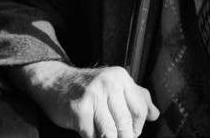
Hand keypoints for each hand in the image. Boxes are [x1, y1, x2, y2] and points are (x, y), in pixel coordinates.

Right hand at [8, 61, 159, 137]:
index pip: (139, 110)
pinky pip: (92, 135)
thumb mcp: (115, 85)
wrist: (54, 82)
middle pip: (126, 123)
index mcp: (121, 77)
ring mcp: (93, 96)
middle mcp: (109, 84)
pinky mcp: (79, 111)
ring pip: (111, 132)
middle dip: (124, 137)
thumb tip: (155, 114)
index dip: (138, 127)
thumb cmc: (87, 87)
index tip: (131, 133)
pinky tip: (91, 134)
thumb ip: (137, 97)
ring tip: (106, 137)